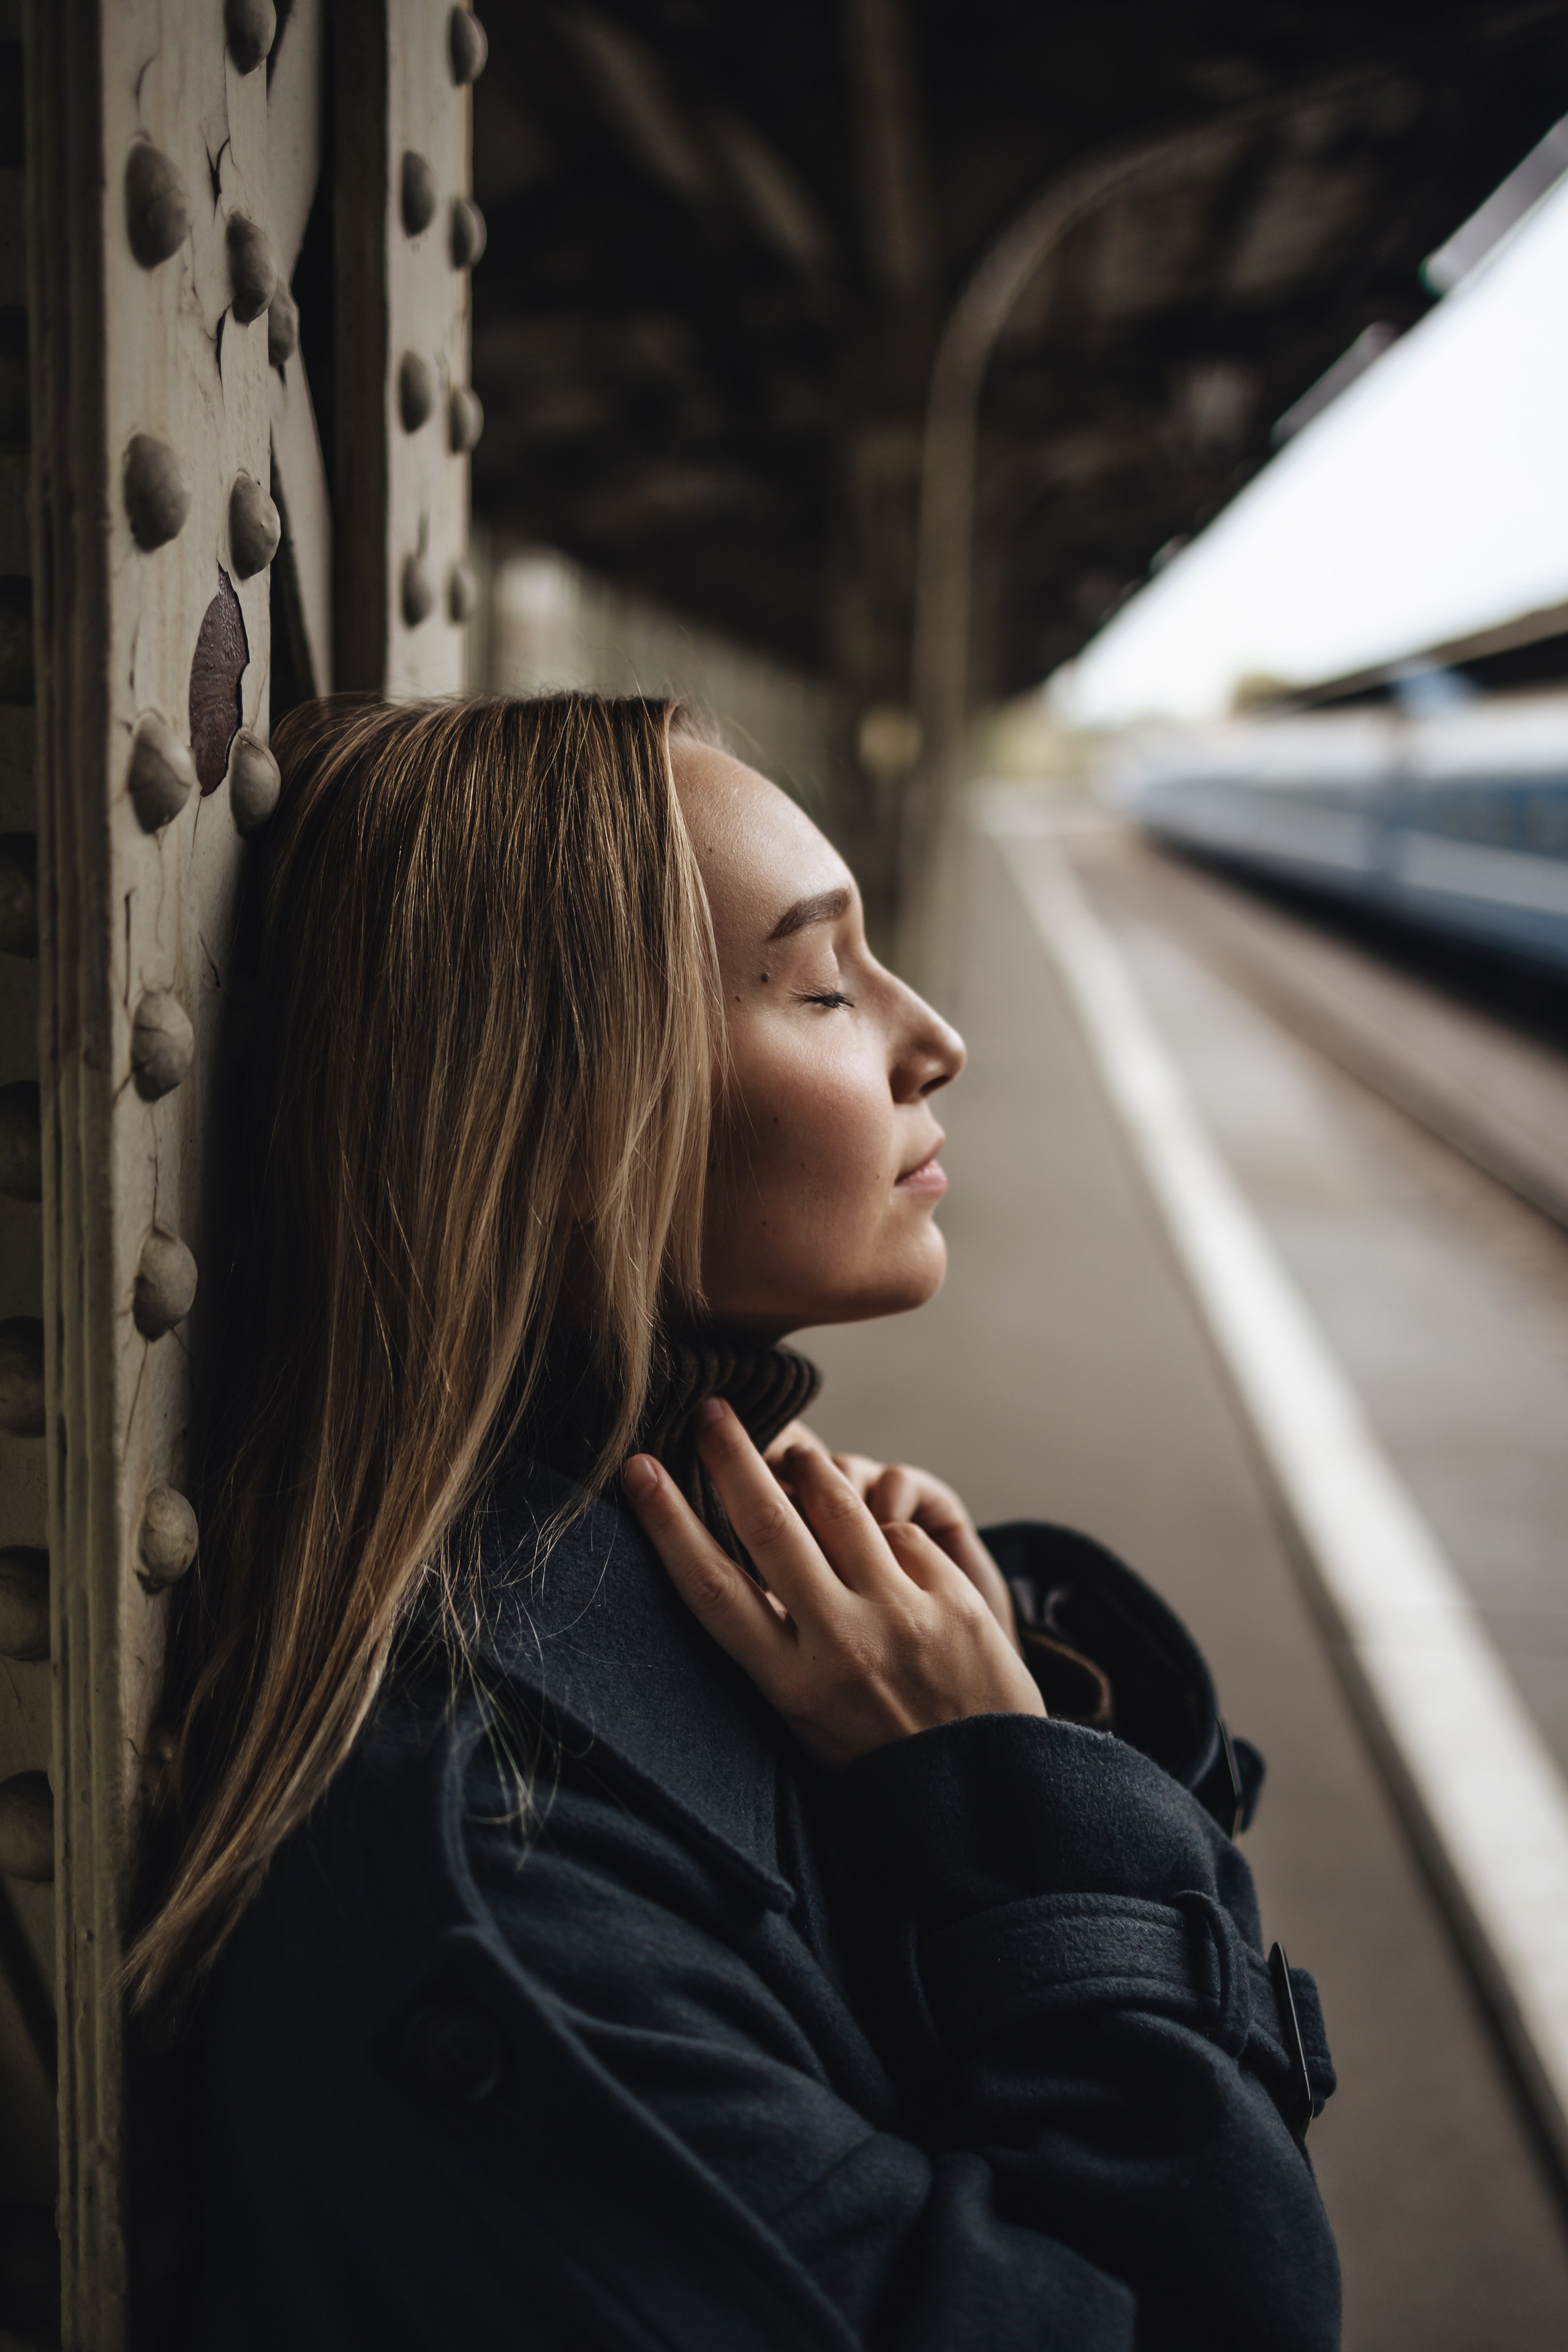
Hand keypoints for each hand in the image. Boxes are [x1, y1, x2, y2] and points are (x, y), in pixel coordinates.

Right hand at [623, 1400, 1045, 1769]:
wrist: (988, 1798)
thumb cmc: (878, 1755)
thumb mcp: (808, 1720)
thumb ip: (776, 1644)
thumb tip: (736, 1554)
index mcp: (790, 1684)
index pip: (712, 1586)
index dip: (668, 1522)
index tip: (637, 1468)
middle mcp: (841, 1644)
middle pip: (770, 1526)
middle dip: (734, 1458)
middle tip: (711, 1408)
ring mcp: (902, 1616)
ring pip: (840, 1507)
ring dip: (809, 1467)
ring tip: (792, 1448)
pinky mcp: (955, 1599)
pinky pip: (901, 1533)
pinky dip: (884, 1530)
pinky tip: (880, 1549)